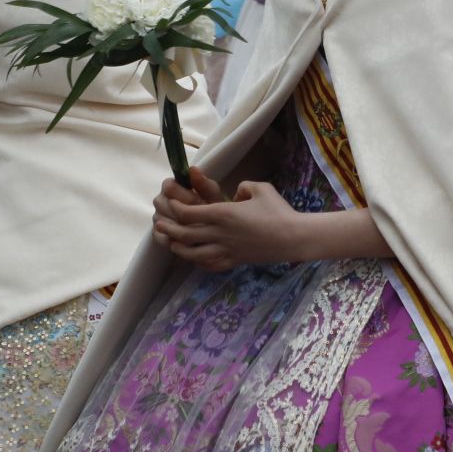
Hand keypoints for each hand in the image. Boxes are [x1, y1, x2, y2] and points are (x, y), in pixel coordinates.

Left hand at [154, 169, 300, 271]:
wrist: (293, 237)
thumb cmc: (278, 210)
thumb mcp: (260, 188)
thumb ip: (243, 187)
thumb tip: (235, 192)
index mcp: (224, 213)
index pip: (189, 213)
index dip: (175, 208)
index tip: (171, 203)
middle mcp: (220, 233)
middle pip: (184, 234)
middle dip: (168, 229)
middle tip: (159, 224)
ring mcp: (226, 250)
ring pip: (192, 253)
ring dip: (177, 247)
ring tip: (170, 242)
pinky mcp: (234, 261)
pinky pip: (209, 265)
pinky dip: (196, 262)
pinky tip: (193, 258)